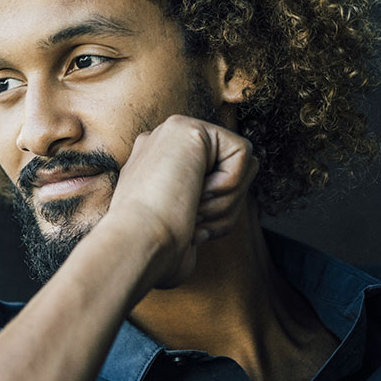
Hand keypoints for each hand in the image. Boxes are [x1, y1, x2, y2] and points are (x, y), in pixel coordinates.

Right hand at [105, 115, 257, 290]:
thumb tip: (212, 202)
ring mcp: (172, 133)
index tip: (184, 232)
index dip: (210, 213)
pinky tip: (194, 193)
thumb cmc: (153, 252)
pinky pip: (242, 153)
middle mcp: (162, 145)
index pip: (209, 182)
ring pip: (240, 164)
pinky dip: (229, 184)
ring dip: (227, 199)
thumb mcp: (179, 229)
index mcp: (154, 168)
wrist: (137, 244)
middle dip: (224, 206)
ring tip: (192, 212)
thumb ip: (196, 210)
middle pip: (230, 172)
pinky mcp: (190, 127)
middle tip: (192, 222)